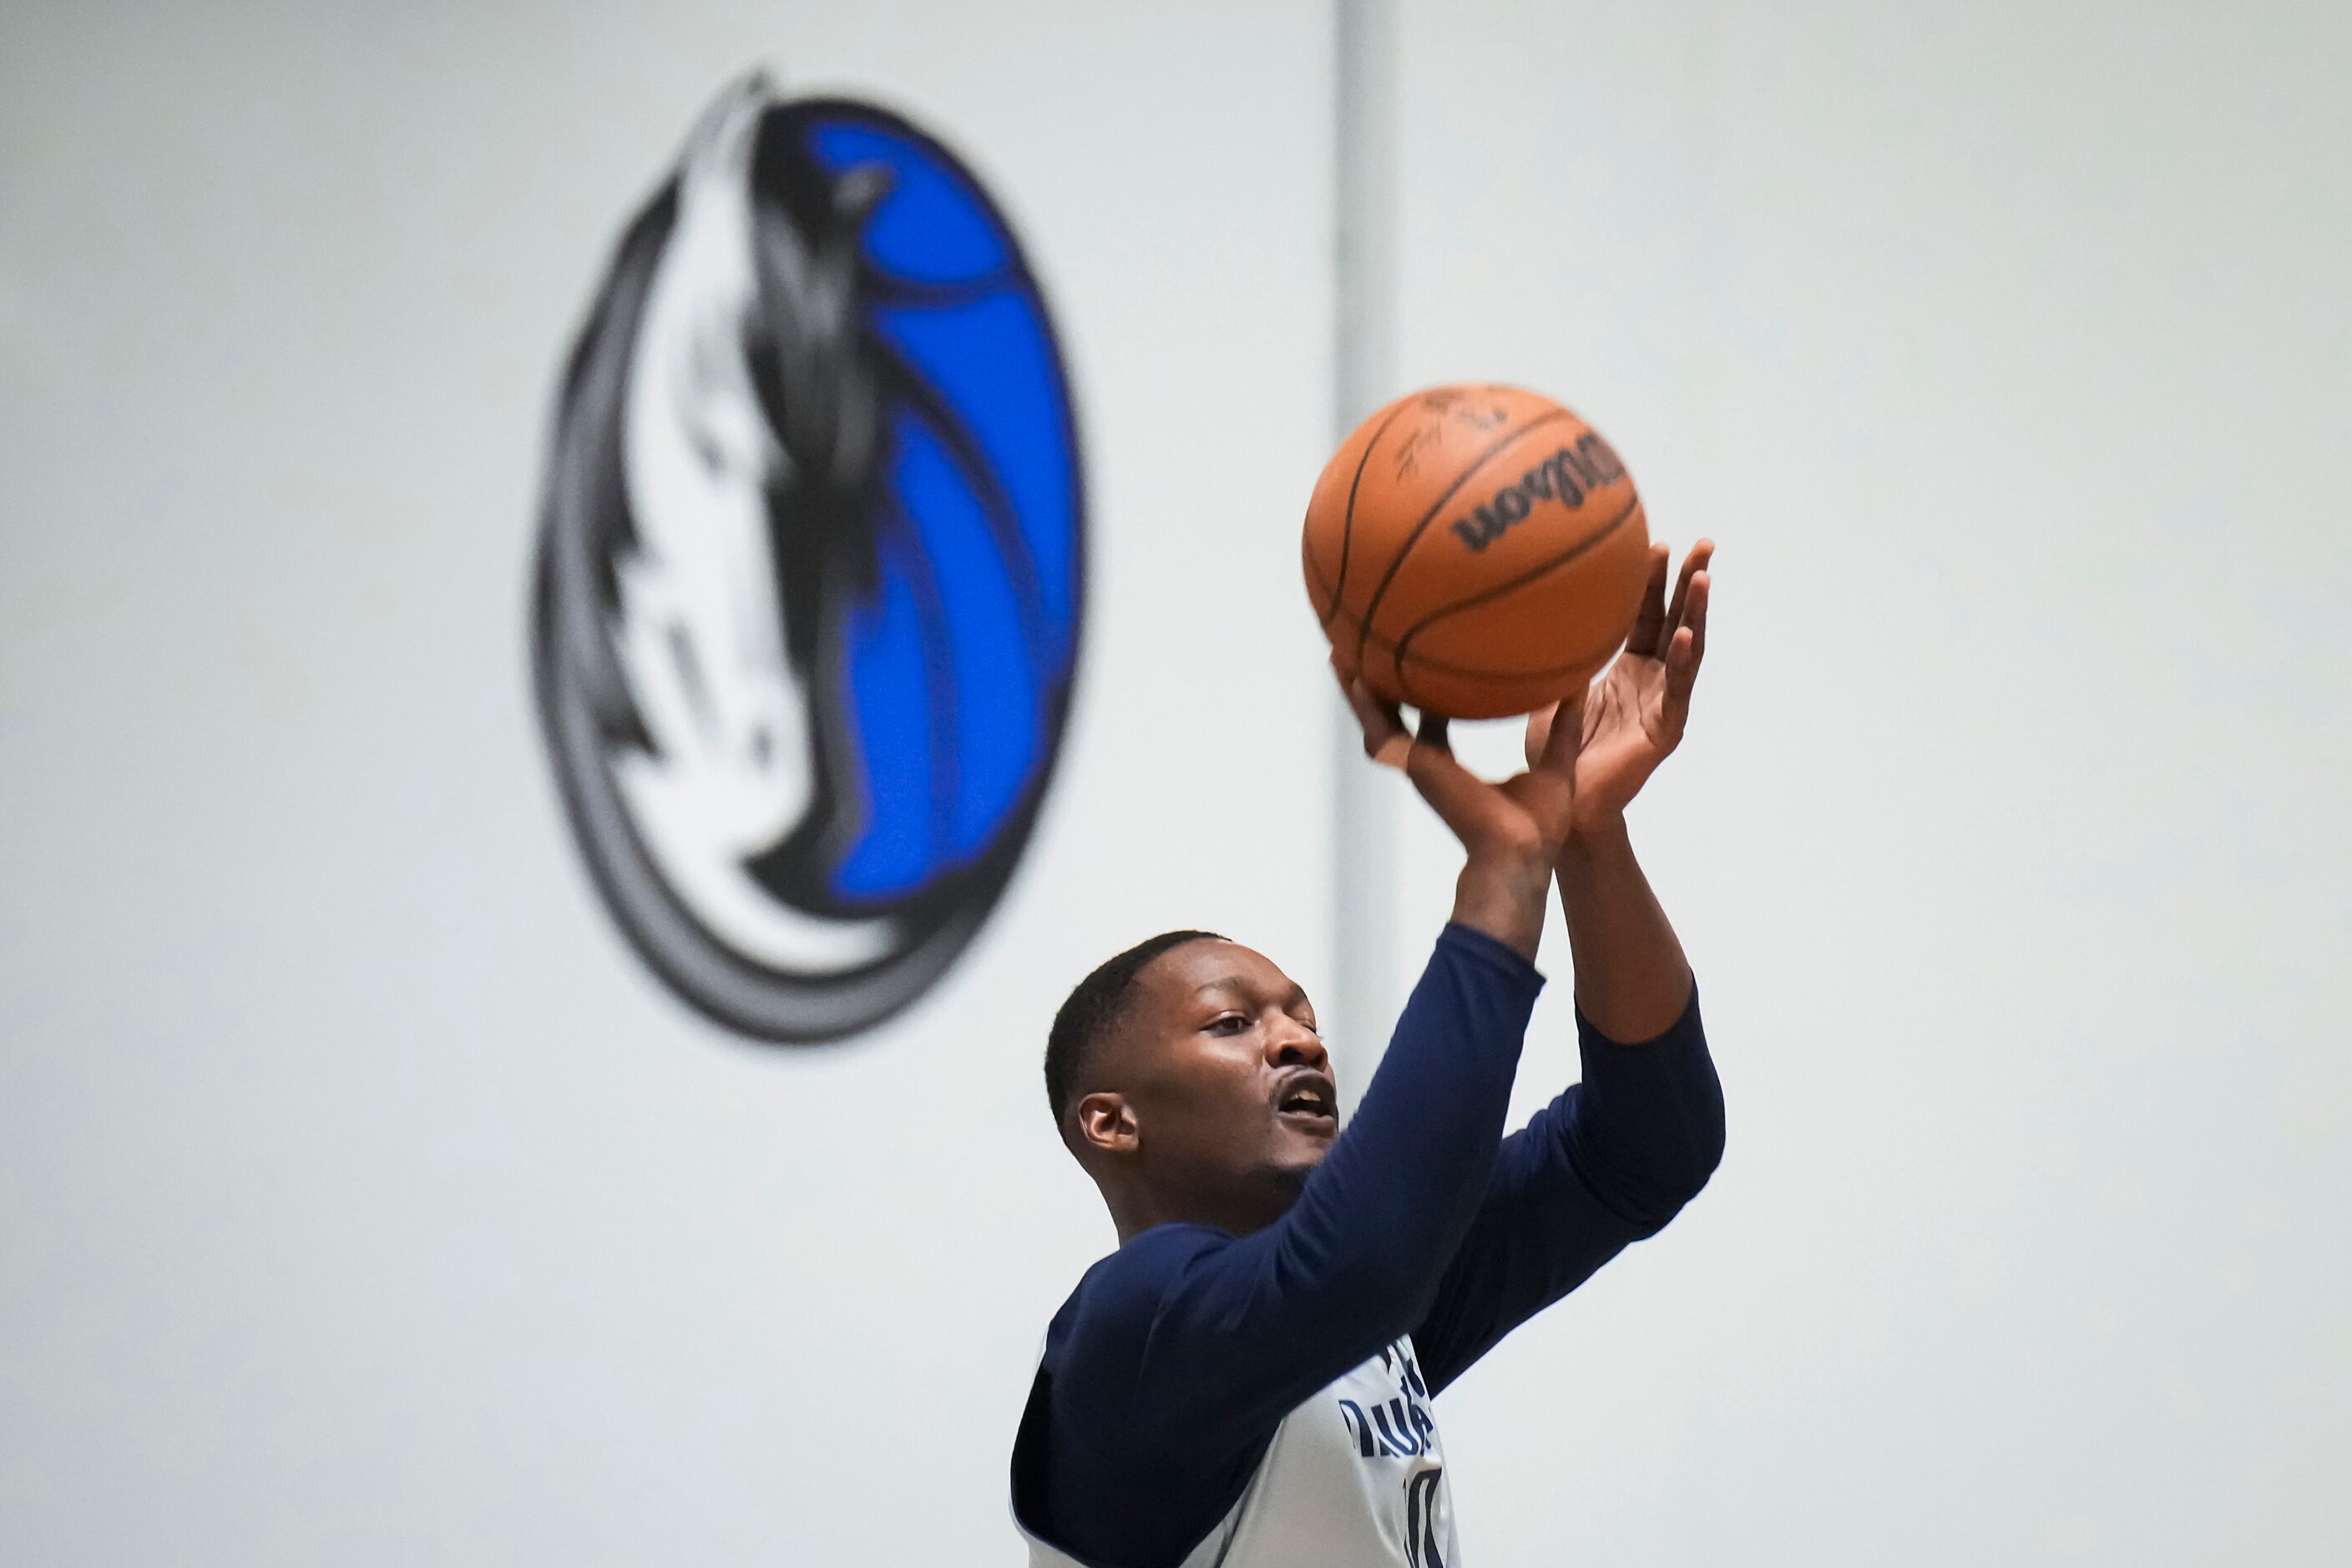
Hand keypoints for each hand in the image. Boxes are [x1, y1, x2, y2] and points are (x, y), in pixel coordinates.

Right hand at [1337, 657, 1585, 956]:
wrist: (1521, 852)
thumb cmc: (1537, 825)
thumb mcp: (1554, 762)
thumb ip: (1564, 727)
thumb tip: (1581, 687)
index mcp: (1451, 764)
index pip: (1430, 720)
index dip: (1422, 696)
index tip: (1419, 666)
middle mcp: (1427, 762)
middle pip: (1392, 716)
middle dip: (1377, 687)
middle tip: (1360, 652)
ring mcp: (1416, 765)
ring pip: (1377, 720)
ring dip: (1358, 690)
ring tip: (1341, 654)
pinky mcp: (1415, 766)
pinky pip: (1383, 730)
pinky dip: (1367, 705)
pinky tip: (1356, 676)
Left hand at [1525, 539, 1710, 838]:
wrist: (1563, 808)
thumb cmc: (1551, 753)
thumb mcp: (1544, 690)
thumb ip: (1542, 655)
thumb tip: (1512, 611)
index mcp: (1626, 668)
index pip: (1645, 614)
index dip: (1651, 580)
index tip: (1654, 542)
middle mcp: (1650, 680)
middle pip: (1676, 621)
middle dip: (1690, 581)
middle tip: (1703, 543)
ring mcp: (1662, 703)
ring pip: (1687, 649)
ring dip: (1696, 612)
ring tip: (1703, 576)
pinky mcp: (1666, 730)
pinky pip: (1678, 690)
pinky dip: (1683, 661)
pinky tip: (1685, 634)